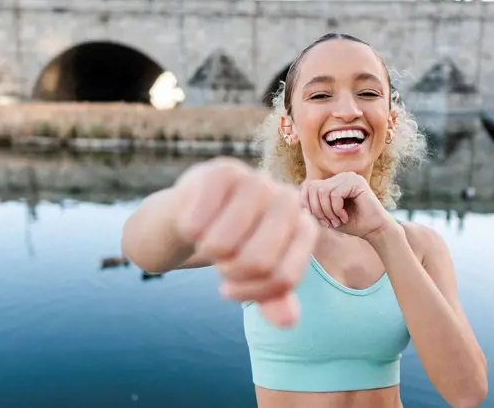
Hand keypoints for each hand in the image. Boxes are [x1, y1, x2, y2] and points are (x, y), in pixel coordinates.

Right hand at [172, 157, 319, 327]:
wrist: (198, 208)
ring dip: (207, 251)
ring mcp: (257, 181)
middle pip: (256, 262)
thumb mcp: (256, 272)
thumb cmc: (235, 243)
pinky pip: (197, 223)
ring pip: (222, 245)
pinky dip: (189, 231)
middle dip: (229, 273)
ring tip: (211, 238)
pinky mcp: (223, 171)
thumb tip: (287, 321)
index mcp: (304, 227)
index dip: (251, 293)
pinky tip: (195, 220)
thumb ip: (274, 297)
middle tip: (222, 261)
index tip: (232, 289)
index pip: (283, 278)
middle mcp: (288, 200)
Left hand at [300, 172, 395, 243]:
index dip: (307, 204)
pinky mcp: (356, 182)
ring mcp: (349, 176)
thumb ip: (313, 207)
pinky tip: (344, 217)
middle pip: (314, 188)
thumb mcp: (326, 216)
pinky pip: (335, 194)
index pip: (308, 186)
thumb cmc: (351, 224)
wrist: (374, 230)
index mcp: (332, 182)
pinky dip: (336, 209)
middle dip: (317, 209)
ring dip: (327, 211)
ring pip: (323, 192)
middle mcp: (340, 176)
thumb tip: (294, 202)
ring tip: (336, 221)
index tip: (318, 220)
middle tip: (328, 223)